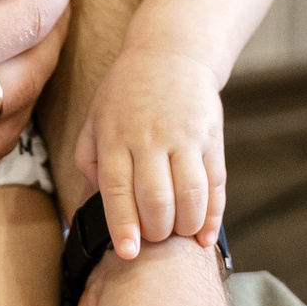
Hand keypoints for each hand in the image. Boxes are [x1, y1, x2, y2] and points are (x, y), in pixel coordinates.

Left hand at [73, 48, 224, 256]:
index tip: (129, 252)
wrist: (172, 53)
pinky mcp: (211, 137)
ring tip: (178, 234)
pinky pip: (216, 183)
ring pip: (191, 194)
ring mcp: (185, 136)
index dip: (124, 226)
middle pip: (157, 199)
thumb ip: (90, 161)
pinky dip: (213, 215)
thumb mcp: (95, 118)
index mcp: (116, 136)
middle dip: (158, 231)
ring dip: (186, 226)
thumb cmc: (127, 92)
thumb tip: (94, 205)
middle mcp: (150, 137)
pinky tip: (204, 234)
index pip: (118, 189)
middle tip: (154, 240)